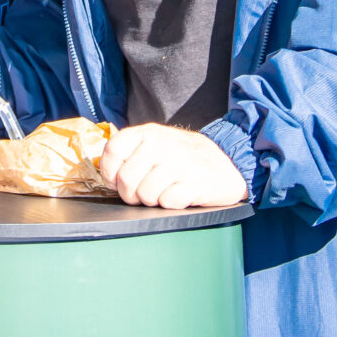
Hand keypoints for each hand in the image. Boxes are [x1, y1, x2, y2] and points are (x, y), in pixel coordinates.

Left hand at [97, 123, 246, 208]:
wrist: (228, 164)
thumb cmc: (186, 158)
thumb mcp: (158, 143)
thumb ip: (133, 152)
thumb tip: (108, 174)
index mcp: (148, 133)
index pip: (112, 151)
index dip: (110, 172)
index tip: (117, 180)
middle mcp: (162, 145)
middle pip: (126, 180)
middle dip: (131, 194)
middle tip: (143, 193)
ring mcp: (180, 163)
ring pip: (145, 195)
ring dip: (152, 200)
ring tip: (164, 192)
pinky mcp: (195, 183)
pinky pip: (167, 202)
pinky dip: (171, 204)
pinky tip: (180, 194)